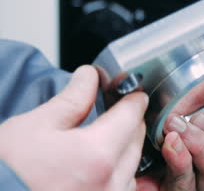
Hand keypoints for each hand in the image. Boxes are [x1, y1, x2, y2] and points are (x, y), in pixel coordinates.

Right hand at [0, 66, 147, 190]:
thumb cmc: (6, 172)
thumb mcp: (34, 126)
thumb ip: (71, 99)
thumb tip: (89, 77)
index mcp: (97, 154)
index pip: (131, 116)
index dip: (134, 100)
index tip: (134, 94)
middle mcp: (110, 183)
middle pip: (135, 142)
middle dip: (131, 123)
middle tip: (119, 112)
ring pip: (131, 168)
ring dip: (125, 150)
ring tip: (108, 139)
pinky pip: (121, 189)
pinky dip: (117, 174)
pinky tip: (101, 167)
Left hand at [137, 62, 203, 190]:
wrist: (133, 129)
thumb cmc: (168, 111)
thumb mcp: (197, 88)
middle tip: (203, 120)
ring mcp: (202, 176)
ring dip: (200, 146)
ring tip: (180, 127)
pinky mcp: (180, 187)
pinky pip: (187, 184)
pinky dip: (180, 161)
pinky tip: (171, 144)